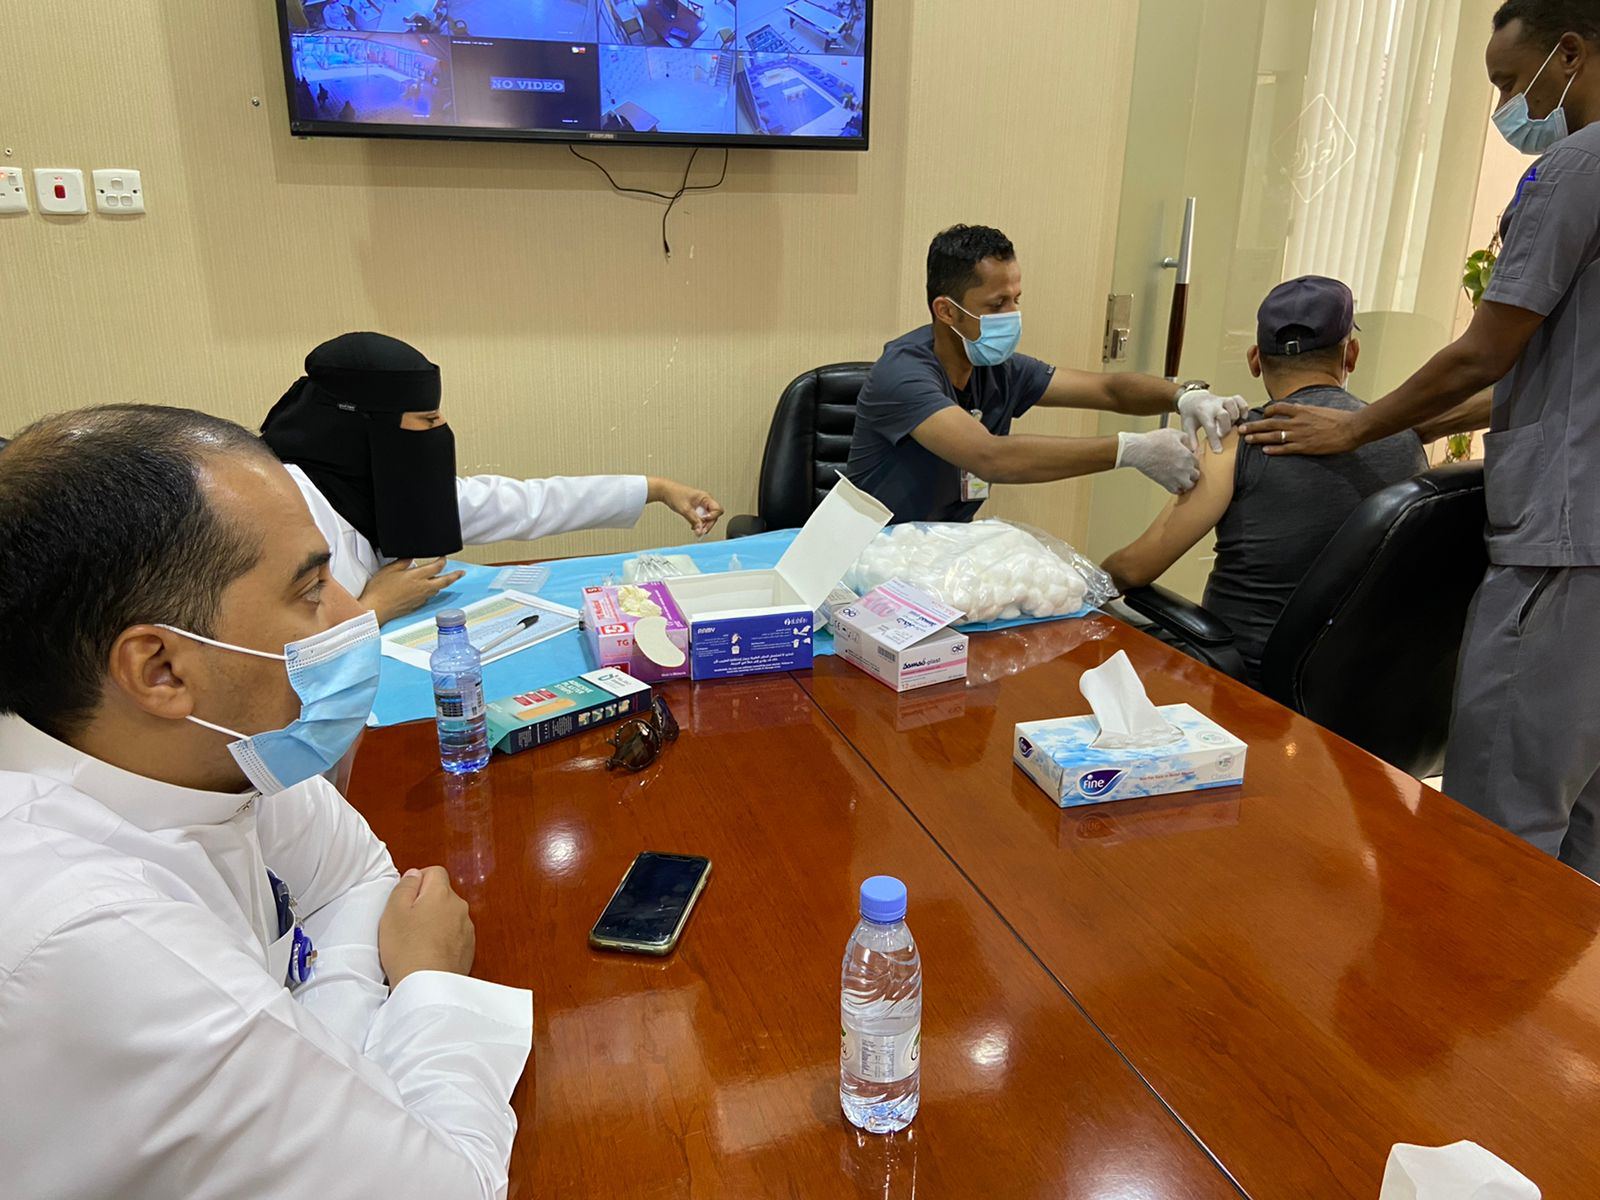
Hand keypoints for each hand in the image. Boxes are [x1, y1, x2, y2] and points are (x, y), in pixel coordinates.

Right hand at [360, 557, 465, 624]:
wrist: (375, 609)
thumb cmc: (379, 590)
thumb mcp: (389, 569)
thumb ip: (403, 561)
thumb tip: (412, 556)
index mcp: (416, 577)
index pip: (436, 567)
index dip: (442, 561)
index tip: (444, 557)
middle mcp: (422, 588)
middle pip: (444, 581)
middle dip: (455, 576)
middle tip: (461, 573)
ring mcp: (420, 598)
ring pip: (437, 590)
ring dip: (443, 584)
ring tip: (447, 580)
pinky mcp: (416, 606)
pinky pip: (429, 597)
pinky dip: (432, 592)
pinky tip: (429, 591)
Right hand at [378, 866, 475, 988]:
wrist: (428, 986)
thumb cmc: (406, 948)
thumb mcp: (393, 911)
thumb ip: (405, 886)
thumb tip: (415, 874)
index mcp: (442, 893)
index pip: (435, 872)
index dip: (418, 881)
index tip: (405, 899)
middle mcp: (460, 907)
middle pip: (442, 894)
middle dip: (425, 902)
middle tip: (406, 922)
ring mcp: (467, 929)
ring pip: (449, 915)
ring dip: (435, 921)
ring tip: (416, 941)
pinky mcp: (469, 948)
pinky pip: (454, 935)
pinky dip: (443, 939)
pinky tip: (428, 953)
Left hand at [648, 476, 724, 536]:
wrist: (665, 491)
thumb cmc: (674, 494)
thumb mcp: (685, 509)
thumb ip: (694, 520)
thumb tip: (700, 530)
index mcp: (705, 497)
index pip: (717, 510)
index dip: (712, 517)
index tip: (703, 521)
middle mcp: (705, 501)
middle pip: (714, 516)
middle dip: (708, 524)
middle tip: (700, 530)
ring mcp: (701, 505)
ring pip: (708, 518)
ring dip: (703, 525)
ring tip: (696, 529)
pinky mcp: (696, 509)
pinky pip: (702, 518)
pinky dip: (699, 524)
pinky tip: (694, 526)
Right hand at [1116, 428, 1200, 493]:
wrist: (1139, 451)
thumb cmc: (1154, 441)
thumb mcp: (1173, 433)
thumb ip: (1186, 438)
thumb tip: (1190, 444)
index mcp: (1188, 456)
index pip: (1198, 463)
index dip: (1193, 462)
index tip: (1188, 462)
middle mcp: (1184, 468)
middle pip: (1196, 476)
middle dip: (1192, 473)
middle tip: (1187, 471)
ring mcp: (1176, 477)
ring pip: (1189, 486)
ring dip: (1187, 483)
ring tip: (1182, 480)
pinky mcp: (1166, 483)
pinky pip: (1177, 491)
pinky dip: (1177, 489)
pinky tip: (1175, 484)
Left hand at [1177, 388, 1250, 453]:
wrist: (1192, 398)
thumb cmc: (1190, 414)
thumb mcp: (1187, 426)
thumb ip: (1191, 439)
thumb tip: (1195, 452)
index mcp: (1202, 411)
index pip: (1210, 426)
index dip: (1215, 440)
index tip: (1218, 451)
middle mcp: (1213, 404)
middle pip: (1224, 415)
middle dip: (1225, 428)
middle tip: (1222, 436)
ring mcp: (1222, 400)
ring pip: (1233, 406)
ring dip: (1235, 418)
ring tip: (1232, 427)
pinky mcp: (1229, 398)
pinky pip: (1239, 400)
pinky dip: (1243, 408)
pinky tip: (1242, 418)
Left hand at [1240, 403, 1363, 456]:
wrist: (1352, 427)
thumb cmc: (1339, 418)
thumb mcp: (1320, 409)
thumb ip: (1306, 411)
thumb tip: (1298, 410)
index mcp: (1302, 410)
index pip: (1278, 408)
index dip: (1267, 412)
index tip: (1261, 415)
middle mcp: (1298, 421)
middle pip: (1270, 423)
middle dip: (1254, 426)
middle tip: (1241, 429)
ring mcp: (1300, 434)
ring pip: (1274, 435)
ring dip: (1259, 437)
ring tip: (1247, 440)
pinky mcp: (1305, 447)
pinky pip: (1286, 448)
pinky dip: (1274, 449)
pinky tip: (1264, 450)